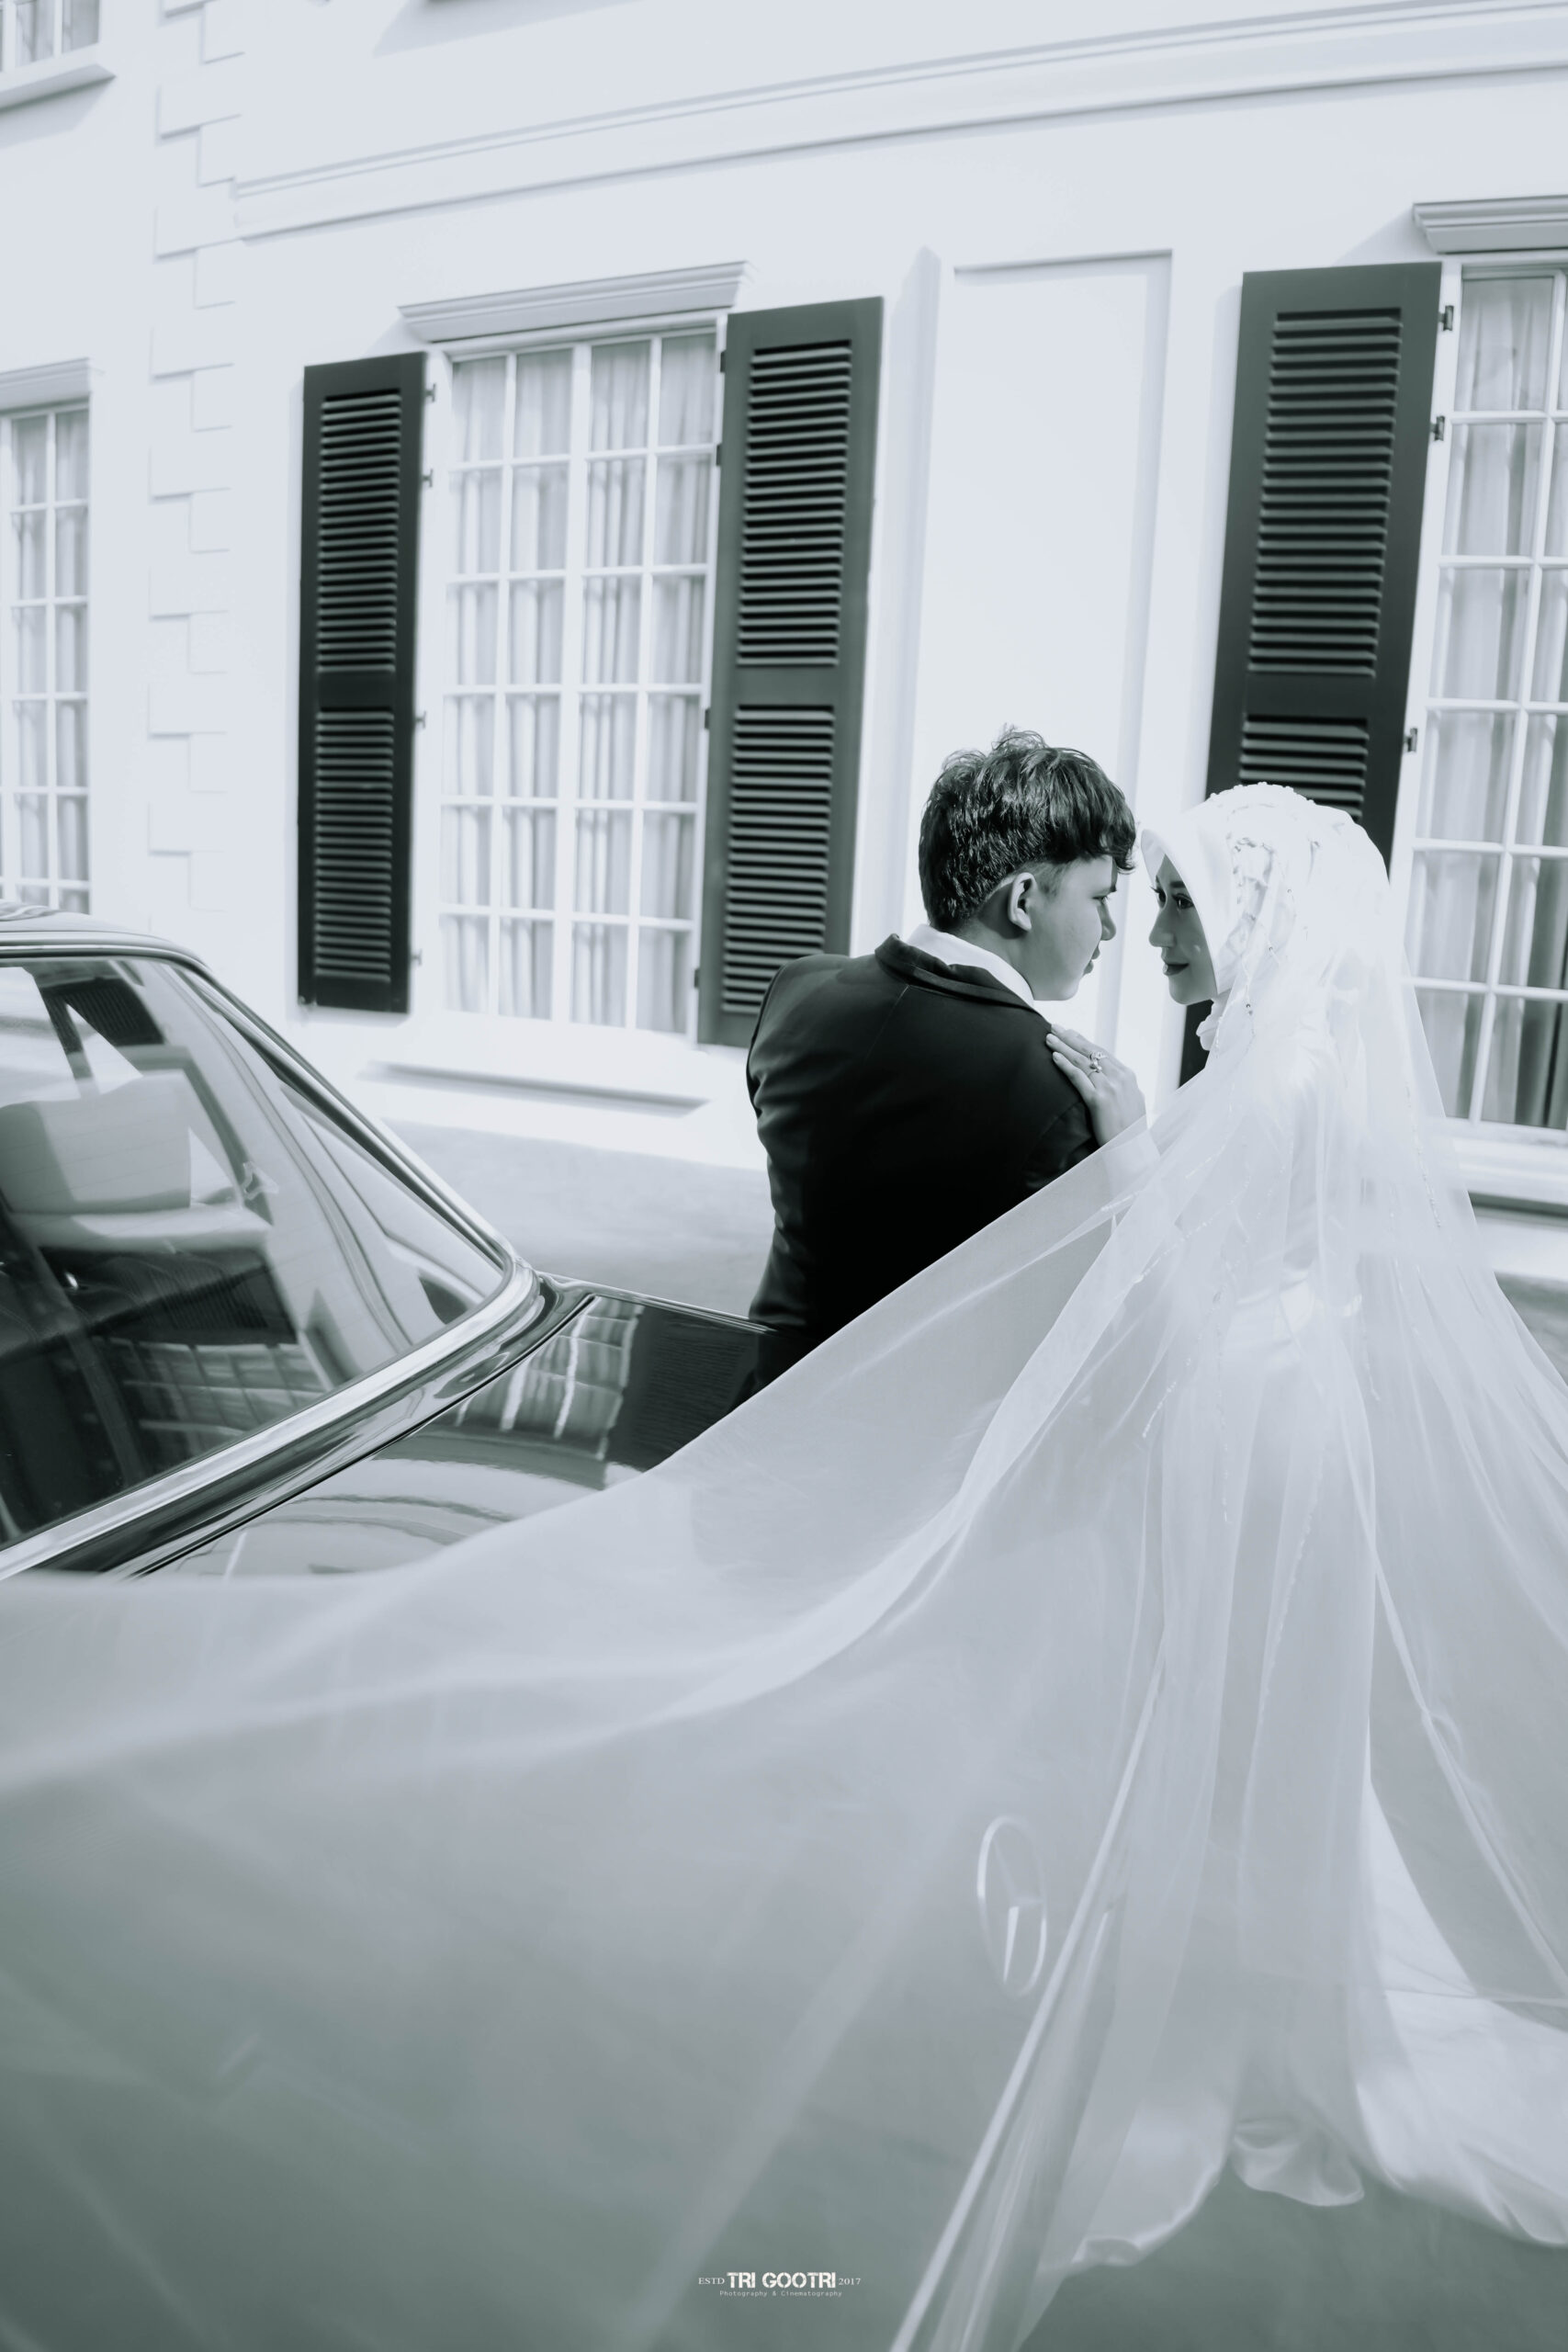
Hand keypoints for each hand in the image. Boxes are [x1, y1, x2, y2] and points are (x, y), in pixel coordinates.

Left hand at [1049, 1025, 1145, 1143]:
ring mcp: (1110, 1087)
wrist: (1133, 1150)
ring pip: (1082, 1061)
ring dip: (1063, 1047)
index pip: (1101, 1052)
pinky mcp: (1099, 1100)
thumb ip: (1122, 1087)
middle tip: (1054, 1027)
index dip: (1083, 1041)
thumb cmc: (1129, 1130)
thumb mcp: (1132, 1102)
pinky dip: (1065, 1065)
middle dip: (1070, 1037)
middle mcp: (1120, 1077)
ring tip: (1048, 1038)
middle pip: (1090, 1051)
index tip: (1069, 1033)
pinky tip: (1054, 1057)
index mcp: (1127, 1075)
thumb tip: (1114, 1080)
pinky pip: (1078, 1077)